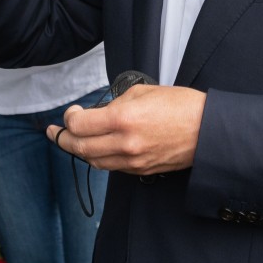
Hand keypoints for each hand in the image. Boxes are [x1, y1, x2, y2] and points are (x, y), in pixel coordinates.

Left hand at [45, 85, 205, 174]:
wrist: (208, 131)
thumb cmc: (182, 106)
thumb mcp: (144, 92)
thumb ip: (117, 103)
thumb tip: (101, 113)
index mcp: (123, 119)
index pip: (79, 125)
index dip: (69, 118)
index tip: (71, 113)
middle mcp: (124, 143)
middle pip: (79, 147)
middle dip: (62, 139)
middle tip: (54, 133)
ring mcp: (132, 160)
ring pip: (93, 161)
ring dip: (79, 151)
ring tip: (71, 142)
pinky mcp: (141, 170)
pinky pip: (111, 167)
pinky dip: (99, 158)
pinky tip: (97, 149)